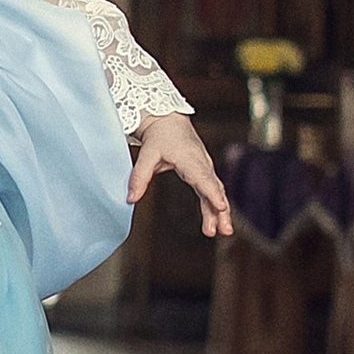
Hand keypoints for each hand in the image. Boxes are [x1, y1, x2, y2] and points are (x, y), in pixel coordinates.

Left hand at [131, 111, 232, 238]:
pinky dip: (215, 206)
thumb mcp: (147, 154)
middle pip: (214, 189)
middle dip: (220, 210)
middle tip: (223, 230)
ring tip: (223, 232)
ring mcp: (205, 168)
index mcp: (190, 159)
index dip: (212, 193)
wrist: (168, 121)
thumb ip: (139, 177)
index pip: (203, 178)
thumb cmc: (159, 136)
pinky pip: (212, 191)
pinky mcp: (204, 173)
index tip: (221, 206)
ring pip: (216, 192)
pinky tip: (215, 222)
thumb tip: (130, 199)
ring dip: (220, 212)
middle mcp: (202, 164)